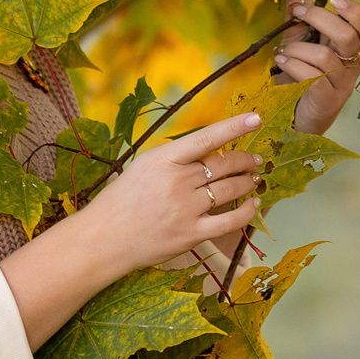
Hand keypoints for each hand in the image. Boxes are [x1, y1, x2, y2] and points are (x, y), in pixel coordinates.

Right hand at [73, 113, 265, 282]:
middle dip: (245, 159)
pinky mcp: (191, 234)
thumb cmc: (121, 200)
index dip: (233, 127)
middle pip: (224, 164)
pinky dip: (246, 211)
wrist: (104, 239)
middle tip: (255, 159)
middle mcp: (178, 181)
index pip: (206, 138)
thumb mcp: (144, 166)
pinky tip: (254, 204)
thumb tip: (208, 150)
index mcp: (163, 159)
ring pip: (230, 189)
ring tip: (254, 178)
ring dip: (247, 182)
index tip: (255, 119)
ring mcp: (186, 209)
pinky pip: (230, 221)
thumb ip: (175, 158)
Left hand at [275, 0, 359, 135]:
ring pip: (325, 56)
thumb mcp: (299, 43)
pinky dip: (293, 65)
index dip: (357, 12)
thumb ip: (300, 19)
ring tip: (280, 51)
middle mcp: (351, 66)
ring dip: (297, 48)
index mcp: (350, 49)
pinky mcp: (327, 100)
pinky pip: (313, 77)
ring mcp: (341, 84)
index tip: (334, 0)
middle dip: (321, 19)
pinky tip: (281, 61)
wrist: (296, 118)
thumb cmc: (301, 77)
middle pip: (349, 36)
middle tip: (299, 14)